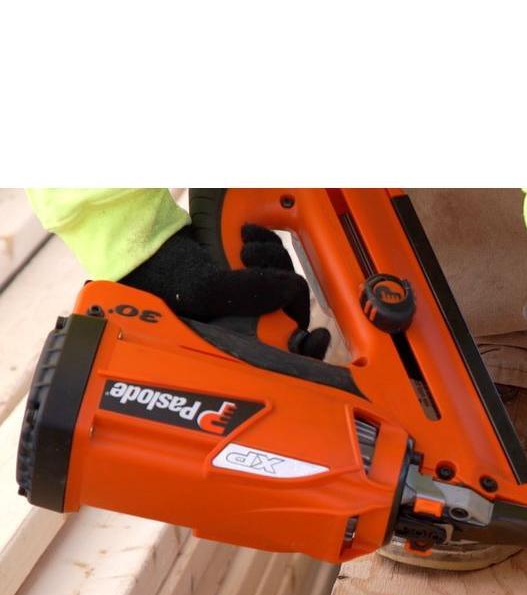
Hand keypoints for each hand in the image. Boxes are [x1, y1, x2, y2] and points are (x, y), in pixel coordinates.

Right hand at [120, 223, 329, 356]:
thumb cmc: (161, 276)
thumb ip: (247, 293)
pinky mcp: (249, 271)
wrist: (143, 238)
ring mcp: (248, 299)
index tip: (315, 338)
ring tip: (242, 248)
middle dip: (282, 286)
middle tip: (253, 261)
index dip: (305, 354)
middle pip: (291, 315)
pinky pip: (277, 259)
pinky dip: (267, 243)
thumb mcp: (204, 291)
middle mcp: (245, 326)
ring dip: (272, 259)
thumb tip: (290, 288)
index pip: (284, 360)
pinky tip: (246, 234)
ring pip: (286, 284)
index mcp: (235, 345)